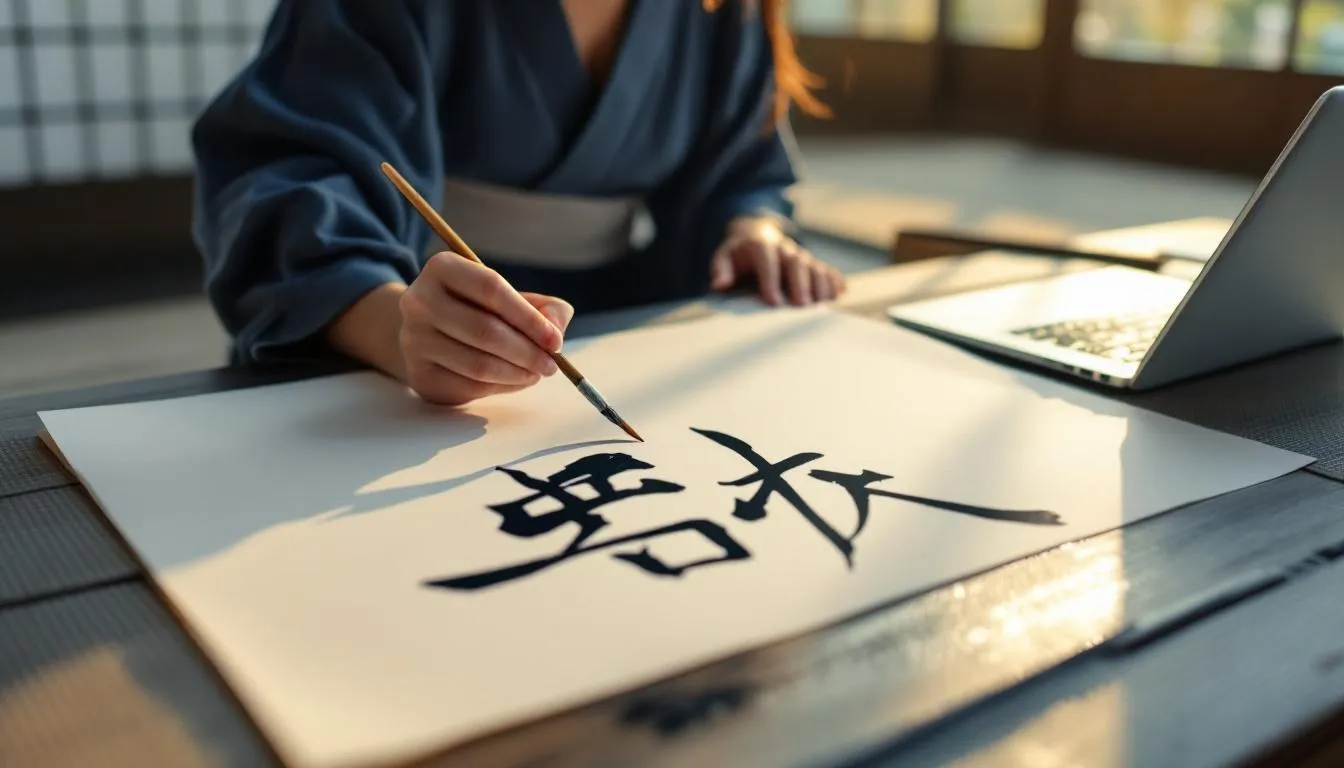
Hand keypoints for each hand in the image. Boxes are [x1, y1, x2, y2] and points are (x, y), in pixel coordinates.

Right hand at [397, 251, 572, 404]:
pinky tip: (514, 380)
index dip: (528, 317)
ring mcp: (414, 339)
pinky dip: (501, 387)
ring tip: (537, 372)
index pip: (490, 288)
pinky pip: (469, 386)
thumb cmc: (479, 311)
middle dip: (527, 352)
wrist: (428, 334)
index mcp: (442, 268)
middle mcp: (419, 301)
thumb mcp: (511, 298)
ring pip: (478, 364)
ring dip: (517, 373)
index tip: (555, 340)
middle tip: (551, 365)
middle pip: (484, 330)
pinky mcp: (419, 374)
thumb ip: (545, 307)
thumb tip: (556, 331)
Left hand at [709, 215, 845, 305]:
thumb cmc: (738, 254)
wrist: (756, 234)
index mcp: (761, 244)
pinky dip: (833, 279)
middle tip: (803, 306)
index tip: (774, 302)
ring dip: (820, 283)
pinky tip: (841, 292)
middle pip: (796, 262)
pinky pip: (825, 268)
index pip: (767, 261)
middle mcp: (784, 247)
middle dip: (800, 283)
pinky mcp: (811, 261)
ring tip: (824, 303)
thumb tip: (720, 284)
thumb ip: (721, 269)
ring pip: (813, 264)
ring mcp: (799, 253)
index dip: (771, 281)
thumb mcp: (724, 257)